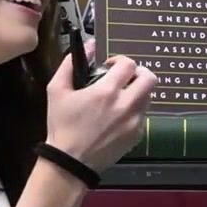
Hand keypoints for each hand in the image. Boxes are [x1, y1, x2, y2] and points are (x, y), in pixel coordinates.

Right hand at [45, 53, 154, 171]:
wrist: (71, 161)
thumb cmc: (62, 124)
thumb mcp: (56, 90)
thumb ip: (71, 64)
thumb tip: (90, 45)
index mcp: (107, 91)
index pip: (129, 64)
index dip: (120, 61)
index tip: (110, 67)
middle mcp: (126, 105)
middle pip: (150, 78)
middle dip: (138, 73)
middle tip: (124, 79)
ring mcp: (135, 121)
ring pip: (148, 96)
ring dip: (137, 92)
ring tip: (120, 98)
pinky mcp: (137, 135)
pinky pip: (143, 115)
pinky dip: (134, 111)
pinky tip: (117, 117)